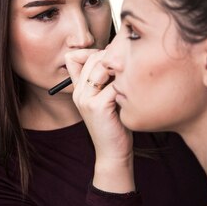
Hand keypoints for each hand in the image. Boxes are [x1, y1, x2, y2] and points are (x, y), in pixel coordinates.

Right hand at [65, 48, 134, 192]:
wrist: (113, 152)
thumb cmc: (115, 124)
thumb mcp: (107, 99)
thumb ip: (107, 81)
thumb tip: (120, 57)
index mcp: (78, 89)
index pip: (74, 57)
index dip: (93, 53)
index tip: (112, 60)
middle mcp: (78, 92)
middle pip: (92, 58)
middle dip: (112, 57)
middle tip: (128, 67)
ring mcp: (85, 99)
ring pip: (102, 66)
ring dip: (120, 69)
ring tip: (131, 78)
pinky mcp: (97, 106)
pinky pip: (113, 84)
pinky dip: (126, 85)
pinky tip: (132, 93)